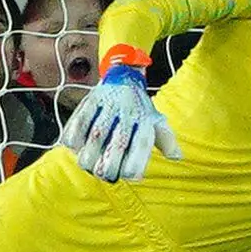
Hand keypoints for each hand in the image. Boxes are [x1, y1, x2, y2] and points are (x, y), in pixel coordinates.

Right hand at [60, 61, 180, 182]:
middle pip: (119, 143)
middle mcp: (129, 112)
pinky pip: (80, 120)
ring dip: (89, 154)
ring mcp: (110, 105)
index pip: (142, 144)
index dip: (134, 164)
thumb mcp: (157, 122)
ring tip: (87, 164)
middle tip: (104, 175)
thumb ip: (166, 140)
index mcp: (147, 120)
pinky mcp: (92, 99)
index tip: (129, 176)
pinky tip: (75, 147)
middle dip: (109, 165)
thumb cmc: (141, 108)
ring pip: (97, 134)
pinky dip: (75, 136)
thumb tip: (176, 156)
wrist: (125, 75)